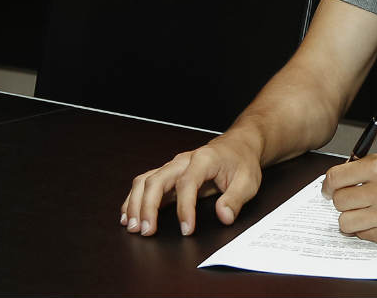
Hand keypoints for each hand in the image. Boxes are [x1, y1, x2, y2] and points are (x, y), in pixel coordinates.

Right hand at [120, 132, 262, 236]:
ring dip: (136, 203)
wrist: (239, 145)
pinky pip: (145, 183)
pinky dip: (134, 199)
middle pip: (157, 180)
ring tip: (132, 226)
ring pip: (146, 180)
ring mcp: (173, 166)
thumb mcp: (248, 181)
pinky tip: (128, 215)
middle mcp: (183, 160)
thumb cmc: (242, 162)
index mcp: (204, 159)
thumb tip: (224, 216)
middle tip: (146, 230)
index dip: (185, 208)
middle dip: (148, 206)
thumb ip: (235, 199)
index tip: (186, 229)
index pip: (188, 183)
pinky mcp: (168, 173)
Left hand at [321, 153, 376, 244]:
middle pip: (338, 201)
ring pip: (345, 223)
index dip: (328, 185)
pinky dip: (369, 231)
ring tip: (364, 215)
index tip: (329, 189)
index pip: (335, 177)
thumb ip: (369, 170)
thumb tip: (340, 180)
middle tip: (352, 201)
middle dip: (343, 202)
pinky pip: (364, 236)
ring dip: (352, 220)